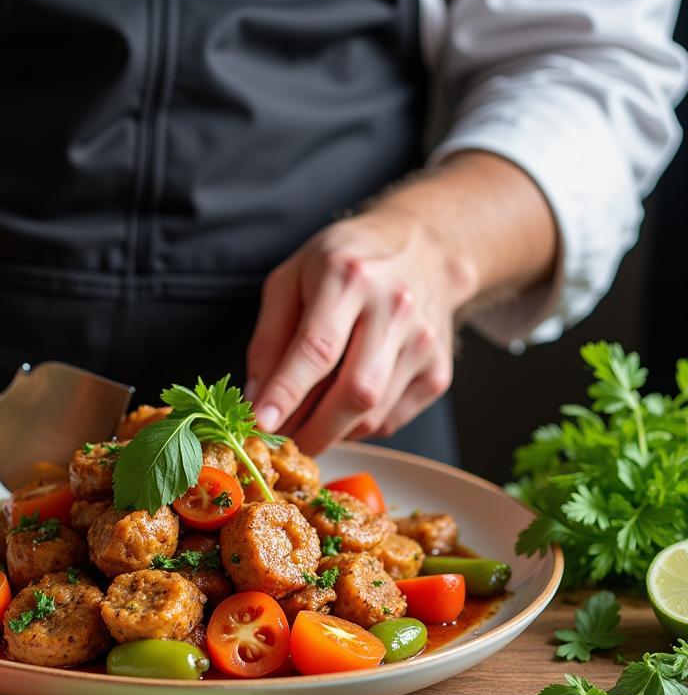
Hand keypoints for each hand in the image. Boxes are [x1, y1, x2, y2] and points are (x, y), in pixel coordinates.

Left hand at [246, 206, 476, 453]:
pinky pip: (390, 421)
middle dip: (311, 430)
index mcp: (349, 278)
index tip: (262, 423)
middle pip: (354, 391)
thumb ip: (268, 339)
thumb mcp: (291, 279)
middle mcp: (394, 309)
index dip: (287, 391)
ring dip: (331, 433)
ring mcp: (422, 343)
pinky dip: (356, 428)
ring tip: (304, 425)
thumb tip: (256, 398)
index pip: (317, 348)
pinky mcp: (438, 371)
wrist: (423, 250)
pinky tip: (339, 410)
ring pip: (372, 414)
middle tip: (280, 444)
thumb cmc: (346, 263)